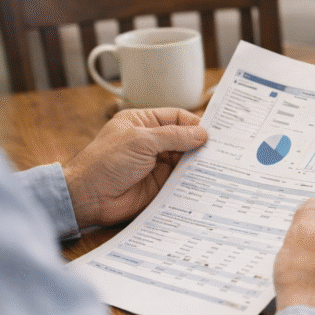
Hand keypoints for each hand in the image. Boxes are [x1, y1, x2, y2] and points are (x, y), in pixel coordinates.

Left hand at [63, 108, 208, 228]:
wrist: (89, 197)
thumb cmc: (106, 162)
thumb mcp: (141, 141)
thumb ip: (173, 136)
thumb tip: (202, 134)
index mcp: (142, 123)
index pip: (176, 117)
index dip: (195, 123)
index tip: (215, 131)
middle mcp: (151, 142)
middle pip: (183, 139)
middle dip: (200, 144)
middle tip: (224, 149)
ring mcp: (155, 164)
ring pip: (185, 160)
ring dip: (199, 162)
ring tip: (221, 164)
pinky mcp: (159, 185)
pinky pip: (181, 180)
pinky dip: (193, 179)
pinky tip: (208, 179)